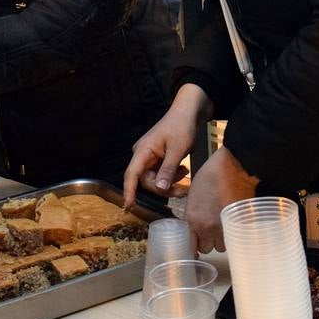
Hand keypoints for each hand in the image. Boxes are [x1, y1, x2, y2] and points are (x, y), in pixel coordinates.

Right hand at [123, 83, 212, 208]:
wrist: (189, 112)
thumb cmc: (182, 127)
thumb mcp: (178, 150)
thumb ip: (168, 170)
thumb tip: (160, 189)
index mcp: (143, 151)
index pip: (132, 174)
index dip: (129, 190)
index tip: (129, 206)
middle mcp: (143, 154)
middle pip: (146, 180)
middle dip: (163, 188)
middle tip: (182, 190)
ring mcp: (151, 156)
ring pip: (155, 179)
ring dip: (169, 182)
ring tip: (184, 173)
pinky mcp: (159, 157)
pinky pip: (161, 173)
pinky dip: (171, 175)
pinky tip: (182, 169)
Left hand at [184, 145, 259, 252]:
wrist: (233, 168)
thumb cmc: (211, 175)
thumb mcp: (193, 195)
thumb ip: (192, 214)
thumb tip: (194, 226)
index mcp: (194, 219)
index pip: (191, 245)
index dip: (193, 245)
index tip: (195, 243)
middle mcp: (208, 228)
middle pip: (206, 249)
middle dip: (207, 242)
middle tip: (208, 232)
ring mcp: (224, 228)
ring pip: (221, 247)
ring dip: (220, 240)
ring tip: (220, 228)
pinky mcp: (238, 225)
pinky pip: (233, 238)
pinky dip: (231, 234)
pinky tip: (229, 225)